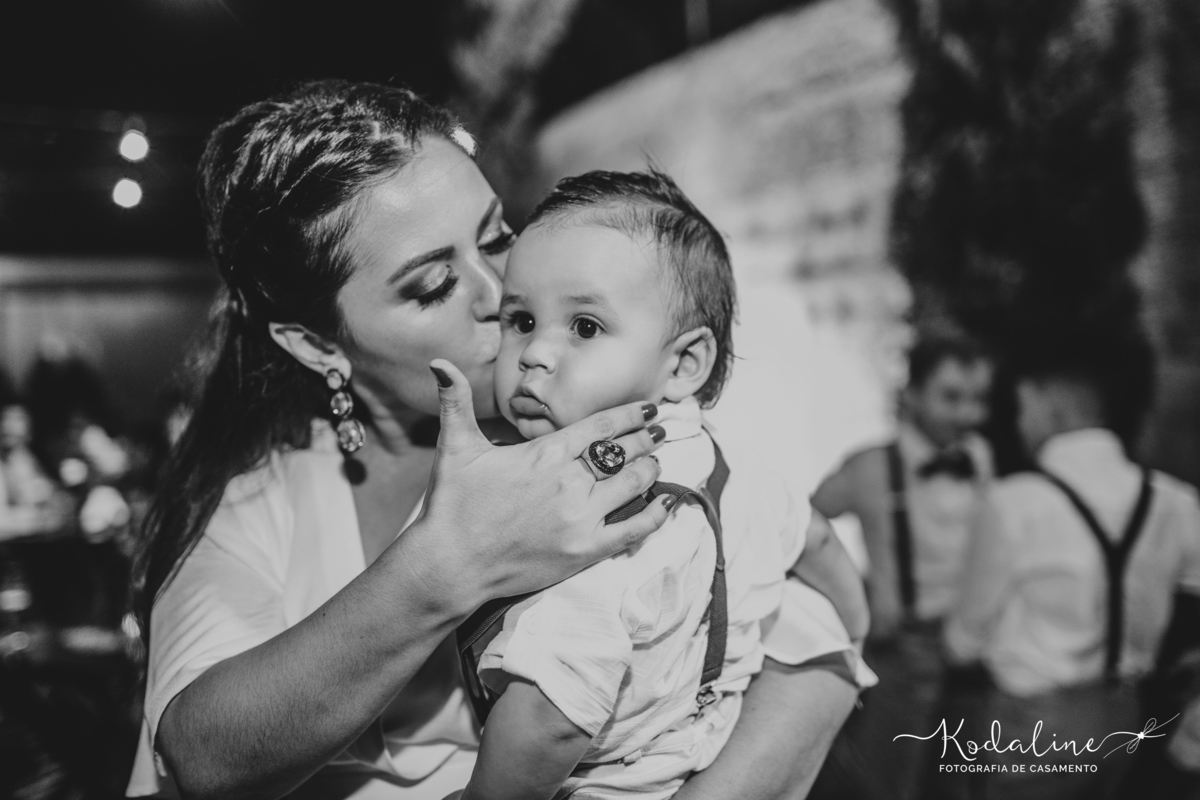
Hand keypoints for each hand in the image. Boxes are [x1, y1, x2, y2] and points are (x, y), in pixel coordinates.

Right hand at [407, 359, 672, 613]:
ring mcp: (580, 518)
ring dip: (651, 469)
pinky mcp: (584, 550)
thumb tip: (439, 362)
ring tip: (658, 461)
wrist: (450, 564)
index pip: (601, 426)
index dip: (629, 415)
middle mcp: (570, 482)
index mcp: (546, 452)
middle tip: (659, 432)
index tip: (646, 409)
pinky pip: (632, 530)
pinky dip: (654, 516)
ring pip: (633, 484)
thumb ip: (455, 401)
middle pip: (624, 452)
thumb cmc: (452, 505)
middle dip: (645, 439)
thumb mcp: (454, 448)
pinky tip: (666, 504)